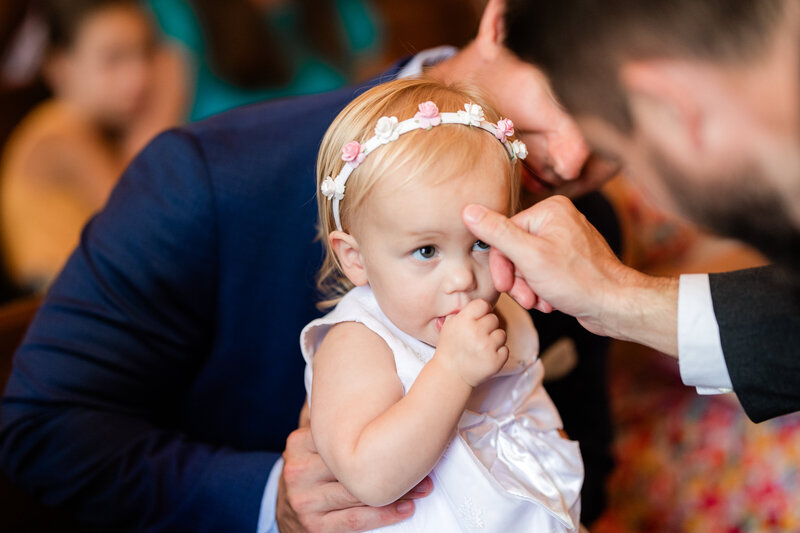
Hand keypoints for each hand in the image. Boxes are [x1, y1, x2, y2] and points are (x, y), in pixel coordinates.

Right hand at [276, 427, 432, 531]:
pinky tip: (405, 508)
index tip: (412, 434)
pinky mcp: (314, 526)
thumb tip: (360, 380)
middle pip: (354, 468)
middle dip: (394, 468)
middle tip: (427, 468)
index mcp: (299, 444)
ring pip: (358, 495)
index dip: (381, 437)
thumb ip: (330, 418)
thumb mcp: (313, 441)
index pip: (344, 438)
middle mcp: (298, 471)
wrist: (287, 512)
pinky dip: (382, 515)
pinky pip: (353, 520)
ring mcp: (304, 501)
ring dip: (396, 493)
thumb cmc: (313, 469)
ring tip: (424, 488)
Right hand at [436, 299, 508, 386]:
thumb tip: (477, 299)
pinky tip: (486, 356)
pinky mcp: (497, 360)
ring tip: (481, 347)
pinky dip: (498, 353)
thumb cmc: (450, 348)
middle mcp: (476, 332)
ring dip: (494, 339)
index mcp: (464, 321)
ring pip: (502, 333)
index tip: (477, 319)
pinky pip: (505, 349)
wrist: (451, 375)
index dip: (481, 311)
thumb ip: (463, 311)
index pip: (483, 304)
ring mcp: (488, 347)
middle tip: (477, 337)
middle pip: (494, 319)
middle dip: (487, 326)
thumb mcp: (449, 325)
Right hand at [461, 196, 677, 354]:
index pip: (504, 233)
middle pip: (515, 249)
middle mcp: (558, 220)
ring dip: (528, 288)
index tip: (506, 285)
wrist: (615, 306)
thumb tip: (469, 210)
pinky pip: (543, 272)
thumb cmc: (579, 280)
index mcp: (549, 210)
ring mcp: (566, 240)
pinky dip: (542, 289)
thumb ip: (497, 232)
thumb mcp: (529, 256)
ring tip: (540, 302)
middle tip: (525, 298)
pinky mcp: (571, 260)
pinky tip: (550, 301)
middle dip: (517, 279)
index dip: (502, 264)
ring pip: (527, 264)